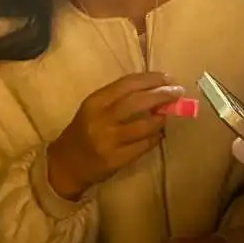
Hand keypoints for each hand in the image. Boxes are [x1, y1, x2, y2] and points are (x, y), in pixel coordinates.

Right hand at [48, 72, 183, 199]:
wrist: (65, 165)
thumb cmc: (84, 131)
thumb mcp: (95, 109)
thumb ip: (119, 99)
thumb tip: (155, 89)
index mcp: (95, 102)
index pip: (127, 84)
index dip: (150, 79)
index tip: (168, 77)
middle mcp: (101, 119)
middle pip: (136, 102)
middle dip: (161, 94)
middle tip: (178, 92)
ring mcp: (108, 141)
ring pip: (143, 126)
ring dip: (160, 119)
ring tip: (168, 115)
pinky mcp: (115, 160)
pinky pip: (142, 146)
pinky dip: (154, 138)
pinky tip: (158, 134)